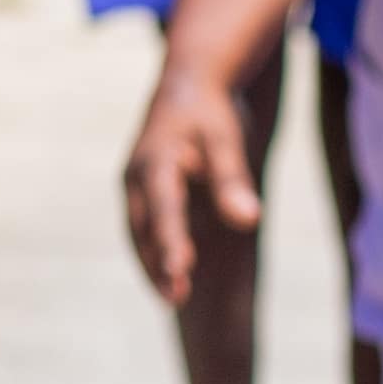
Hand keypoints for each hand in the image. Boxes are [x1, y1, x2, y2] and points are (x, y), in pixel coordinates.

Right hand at [121, 67, 263, 303]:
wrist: (185, 84)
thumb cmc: (210, 112)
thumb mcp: (227, 139)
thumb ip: (233, 180)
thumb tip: (249, 221)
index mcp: (155, 161)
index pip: (164, 208)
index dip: (170, 241)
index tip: (180, 270)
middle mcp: (135, 176)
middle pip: (142, 229)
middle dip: (156, 264)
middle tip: (176, 299)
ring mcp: (133, 185)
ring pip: (138, 232)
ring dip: (152, 265)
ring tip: (174, 298)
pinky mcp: (139, 190)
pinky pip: (142, 227)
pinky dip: (152, 252)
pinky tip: (169, 275)